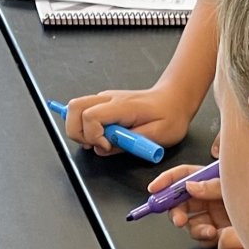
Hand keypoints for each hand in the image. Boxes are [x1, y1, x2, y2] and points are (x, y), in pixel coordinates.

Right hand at [64, 83, 199, 155]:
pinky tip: (100, 135)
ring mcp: (105, 98)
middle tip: (94, 144)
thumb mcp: (156, 137)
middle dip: (77, 131)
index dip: (93, 136)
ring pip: (75, 108)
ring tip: (98, 141)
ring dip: (79, 128)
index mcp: (123, 106)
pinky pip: (83, 111)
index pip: (91, 116)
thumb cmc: (170, 117)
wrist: (174, 100)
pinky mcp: (104, 103)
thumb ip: (128, 144)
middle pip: (74, 107)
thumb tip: (102, 149)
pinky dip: (84, 126)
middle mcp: (109, 98)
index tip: (106, 146)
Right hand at [149, 164, 229, 246]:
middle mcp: (208, 197)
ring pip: (189, 223)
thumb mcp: (234, 187)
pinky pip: (201, 237)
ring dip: (195, 229)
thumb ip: (213, 186)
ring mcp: (212, 215)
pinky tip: (216, 236)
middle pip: (181, 202)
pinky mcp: (217, 232)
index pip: (183, 175)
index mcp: (211, 180)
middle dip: (176, 212)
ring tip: (209, 232)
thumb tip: (189, 186)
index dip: (166, 180)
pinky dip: (204, 238)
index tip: (154, 189)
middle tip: (179, 221)